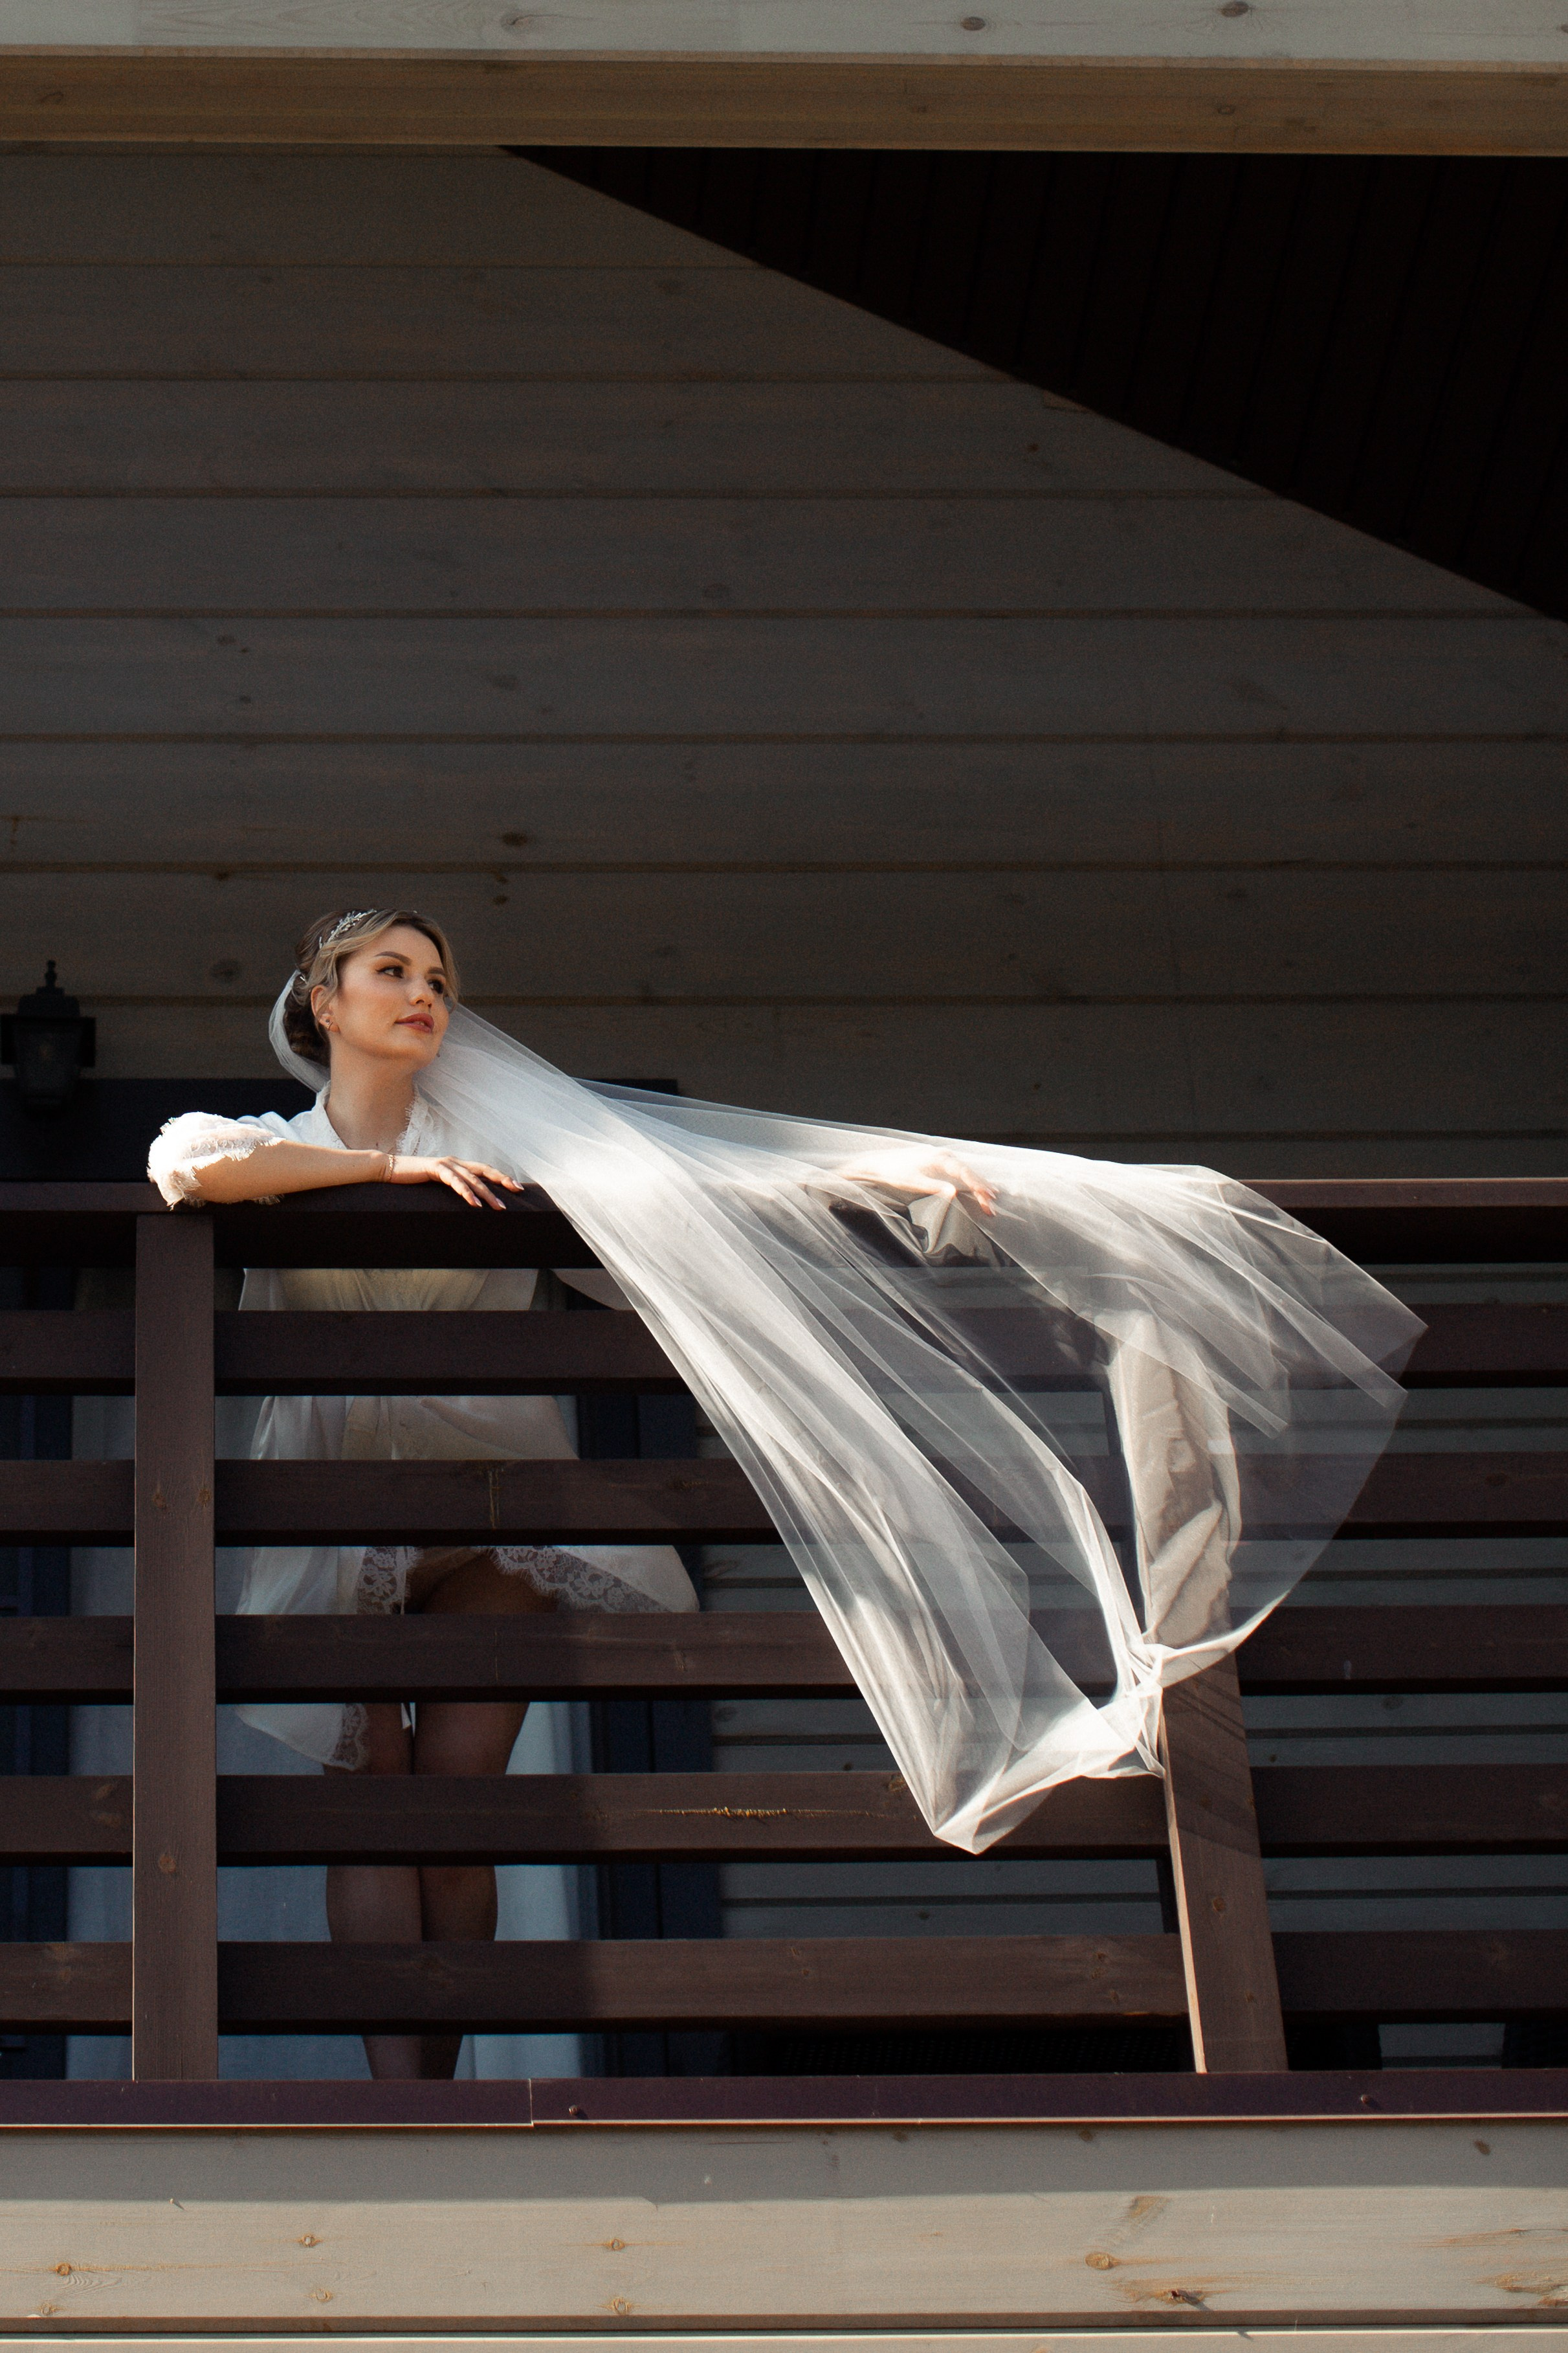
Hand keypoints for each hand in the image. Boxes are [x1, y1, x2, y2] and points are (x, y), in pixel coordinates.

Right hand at [383, 1154, 522, 1210]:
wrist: (389, 1169)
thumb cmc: (412, 1180)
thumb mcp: (436, 1184)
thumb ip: (451, 1188)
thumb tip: (467, 1201)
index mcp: (457, 1165)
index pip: (484, 1170)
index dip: (501, 1177)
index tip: (517, 1187)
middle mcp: (455, 1162)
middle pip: (484, 1170)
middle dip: (502, 1180)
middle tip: (517, 1191)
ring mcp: (445, 1164)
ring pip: (472, 1178)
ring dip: (487, 1193)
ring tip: (498, 1207)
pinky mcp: (435, 1168)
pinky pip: (455, 1181)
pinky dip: (466, 1193)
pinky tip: (475, 1204)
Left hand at [832, 1147, 996, 1217]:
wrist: (879, 1163)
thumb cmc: (894, 1172)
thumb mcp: (913, 1182)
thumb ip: (935, 1186)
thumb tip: (955, 1193)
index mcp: (940, 1158)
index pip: (964, 1172)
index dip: (978, 1185)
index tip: (989, 1196)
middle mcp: (944, 1155)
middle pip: (968, 1172)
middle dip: (982, 1188)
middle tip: (993, 1204)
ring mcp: (942, 1157)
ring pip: (965, 1172)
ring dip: (977, 1185)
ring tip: (991, 1198)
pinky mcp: (938, 1162)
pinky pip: (959, 1172)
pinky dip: (968, 1181)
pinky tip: (976, 1188)